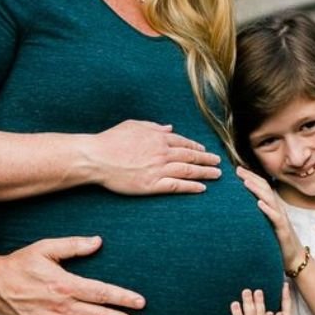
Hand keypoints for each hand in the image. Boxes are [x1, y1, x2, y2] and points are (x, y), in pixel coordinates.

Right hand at [88, 121, 221, 194]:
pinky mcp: (152, 185)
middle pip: (190, 156)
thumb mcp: (133, 125)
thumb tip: (169, 128)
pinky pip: (177, 186)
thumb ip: (153, 126)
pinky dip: (191, 187)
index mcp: (158, 138)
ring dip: (205, 173)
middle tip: (218, 163)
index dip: (196, 147)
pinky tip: (202, 188)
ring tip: (216, 175)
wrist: (96, 157)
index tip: (204, 151)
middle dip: (206, 160)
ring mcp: (158, 170)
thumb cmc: (111, 140)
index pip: (183, 142)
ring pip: (188, 171)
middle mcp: (162, 153)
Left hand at [236, 166, 306, 269]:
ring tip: (245, 181)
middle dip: (251, 177)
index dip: (251, 176)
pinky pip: (275, 218)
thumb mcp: (266, 224)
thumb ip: (258, 214)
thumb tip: (243, 207)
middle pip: (265, 188)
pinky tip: (259, 204)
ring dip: (257, 189)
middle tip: (237, 169)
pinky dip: (267, 209)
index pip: (262, 187)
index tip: (237, 169)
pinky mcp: (283, 230)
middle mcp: (277, 209)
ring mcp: (281, 218)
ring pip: (269, 200)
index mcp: (273, 207)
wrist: (294, 258)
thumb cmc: (277, 241)